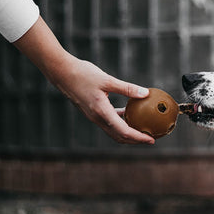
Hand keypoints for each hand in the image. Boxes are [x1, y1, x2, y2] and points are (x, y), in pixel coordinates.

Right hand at [13, 16, 154, 144]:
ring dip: (128, 133)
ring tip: (142, 129)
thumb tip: (146, 93)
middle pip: (120, 137)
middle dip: (136, 140)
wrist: (62, 73)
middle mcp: (97, 118)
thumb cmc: (83, 74)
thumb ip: (127, 88)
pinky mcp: (92, 112)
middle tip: (151, 139)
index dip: (139, 137)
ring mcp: (94, 117)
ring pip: (114, 131)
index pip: (124, 131)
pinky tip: (128, 113)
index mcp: (102, 112)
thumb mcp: (107, 80)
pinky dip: (120, 122)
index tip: (151, 140)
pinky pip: (109, 122)